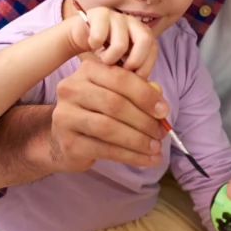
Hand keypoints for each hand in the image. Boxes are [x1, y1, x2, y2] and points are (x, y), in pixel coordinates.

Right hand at [50, 58, 169, 171]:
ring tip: (156, 148)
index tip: (164, 111)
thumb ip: (141, 93)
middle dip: (144, 120)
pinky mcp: (68, 142)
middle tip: (162, 133)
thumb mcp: (118, 95)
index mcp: (87, 70)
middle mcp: (71, 89)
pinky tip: (146, 159)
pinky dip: (130, 156)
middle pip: (115, 104)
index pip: (120, 78)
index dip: (146, 95)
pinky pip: (104, 150)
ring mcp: (65, 116)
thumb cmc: (99, 111)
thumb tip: (161, 106)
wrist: (66, 137)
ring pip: (109, 128)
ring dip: (138, 140)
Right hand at [68, 7, 157, 76]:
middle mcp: (134, 22)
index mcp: (143, 33)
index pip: (153, 49)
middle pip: (146, 40)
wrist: (83, 35)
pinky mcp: (100, 14)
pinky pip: (99, 36)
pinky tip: (93, 47)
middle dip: (135, 61)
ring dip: (110, 58)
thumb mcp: (123, 63)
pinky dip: (95, 46)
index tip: (134, 79)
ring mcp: (118, 17)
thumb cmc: (106, 52)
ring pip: (121, 43)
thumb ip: (135, 72)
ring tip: (103, 61)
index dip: (145, 66)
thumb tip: (147, 88)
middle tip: (122, 72)